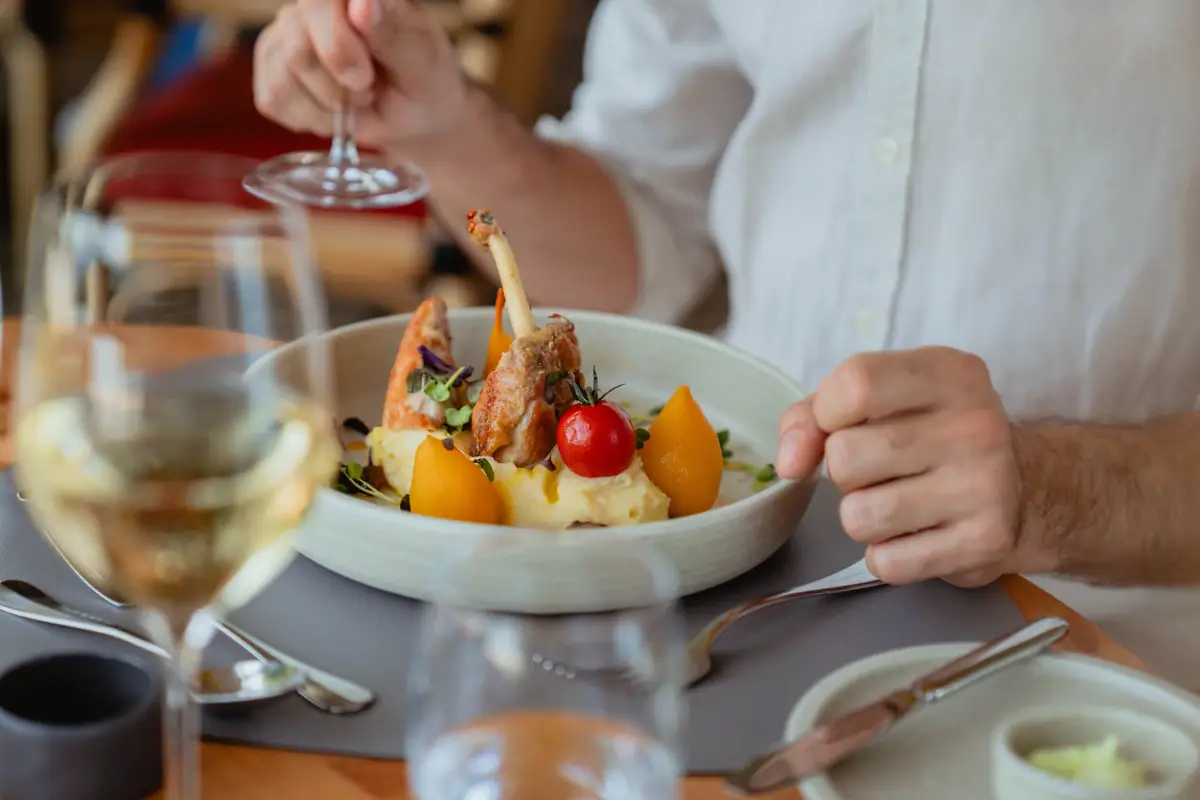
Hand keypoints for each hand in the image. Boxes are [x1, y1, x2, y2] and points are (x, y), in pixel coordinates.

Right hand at [253, 0, 467, 150]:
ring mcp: (285, 36)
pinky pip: (274, 100)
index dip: (336, 45)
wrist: (413, 116)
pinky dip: (310, 118)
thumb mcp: (422, 61)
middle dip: (336, 88)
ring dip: (326, 108)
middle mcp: (311, 7)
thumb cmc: (421, 81)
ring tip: (355, 101)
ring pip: (283, 80)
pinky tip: (333, 110)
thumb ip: (393, 32)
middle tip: (367, 93)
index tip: (364, 78)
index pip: (320, 3)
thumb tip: (363, 4)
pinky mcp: (271, 70)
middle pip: (296, 49)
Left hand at [775, 347, 1022, 587]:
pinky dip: (887, 556)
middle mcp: (974, 425)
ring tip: (895, 503)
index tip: (837, 426)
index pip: (855, 383)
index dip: (824, 413)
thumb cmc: (930, 435)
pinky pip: (887, 562)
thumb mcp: (881, 401)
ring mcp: (984, 486)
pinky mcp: (984, 542)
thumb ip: (815, 415)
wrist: (1026, 489)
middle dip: (843, 472)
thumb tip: (788, 462)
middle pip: (845, 457)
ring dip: (861, 517)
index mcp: (950, 374)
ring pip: (858, 516)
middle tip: (878, 471)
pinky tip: (916, 535)